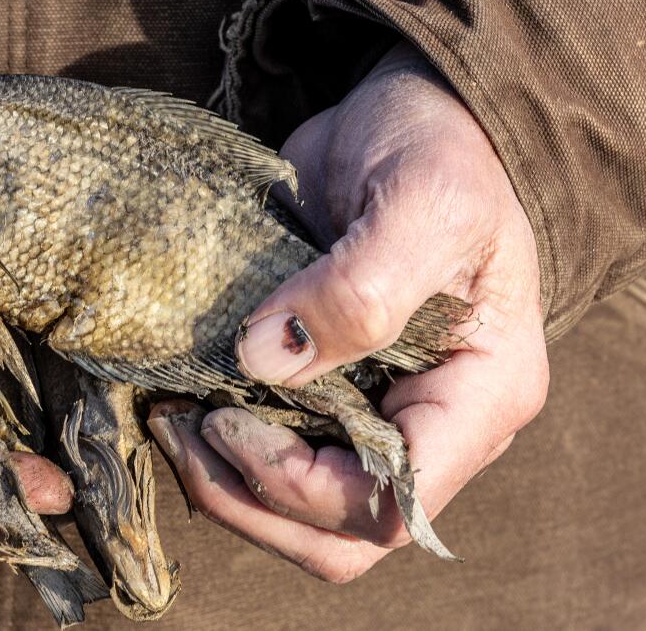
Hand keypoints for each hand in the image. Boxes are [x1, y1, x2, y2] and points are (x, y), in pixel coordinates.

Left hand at [147, 42, 548, 580]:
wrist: (409, 114)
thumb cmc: (440, 150)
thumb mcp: (420, 205)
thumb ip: (357, 290)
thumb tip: (260, 363)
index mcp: (479, 397)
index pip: (390, 500)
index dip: (298, 484)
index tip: (224, 416)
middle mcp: (429, 423)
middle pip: (336, 531)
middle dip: (245, 498)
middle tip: (176, 430)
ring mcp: (373, 409)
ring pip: (296, 508)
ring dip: (220, 478)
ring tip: (166, 415)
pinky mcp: (321, 383)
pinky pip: (270, 449)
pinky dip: (216, 440)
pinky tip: (175, 395)